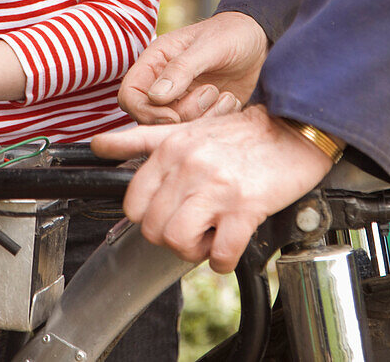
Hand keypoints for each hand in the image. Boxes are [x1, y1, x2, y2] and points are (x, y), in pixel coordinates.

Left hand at [92, 106, 332, 272]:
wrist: (292, 131)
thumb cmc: (239, 135)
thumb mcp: (184, 129)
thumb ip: (139, 139)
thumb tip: (97, 145)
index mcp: (170, 148)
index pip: (132, 203)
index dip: (146, 218)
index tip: (166, 214)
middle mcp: (188, 165)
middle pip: (153, 228)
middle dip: (170, 237)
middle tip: (192, 228)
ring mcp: (216, 186)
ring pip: (178, 241)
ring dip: (193, 251)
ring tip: (209, 236)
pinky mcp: (246, 206)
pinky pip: (220, 253)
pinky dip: (222, 260)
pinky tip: (229, 246)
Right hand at [117, 12, 268, 123]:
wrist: (259, 41)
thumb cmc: (230, 33)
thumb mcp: (208, 46)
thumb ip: (181, 69)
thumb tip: (155, 96)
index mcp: (155, 62)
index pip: (129, 96)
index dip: (145, 112)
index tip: (173, 115)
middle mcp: (163, 84)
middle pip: (151, 118)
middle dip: (181, 115)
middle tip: (209, 93)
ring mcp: (182, 100)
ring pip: (176, 128)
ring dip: (202, 117)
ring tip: (222, 94)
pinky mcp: (202, 112)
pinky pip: (199, 130)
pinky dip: (216, 120)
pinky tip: (230, 100)